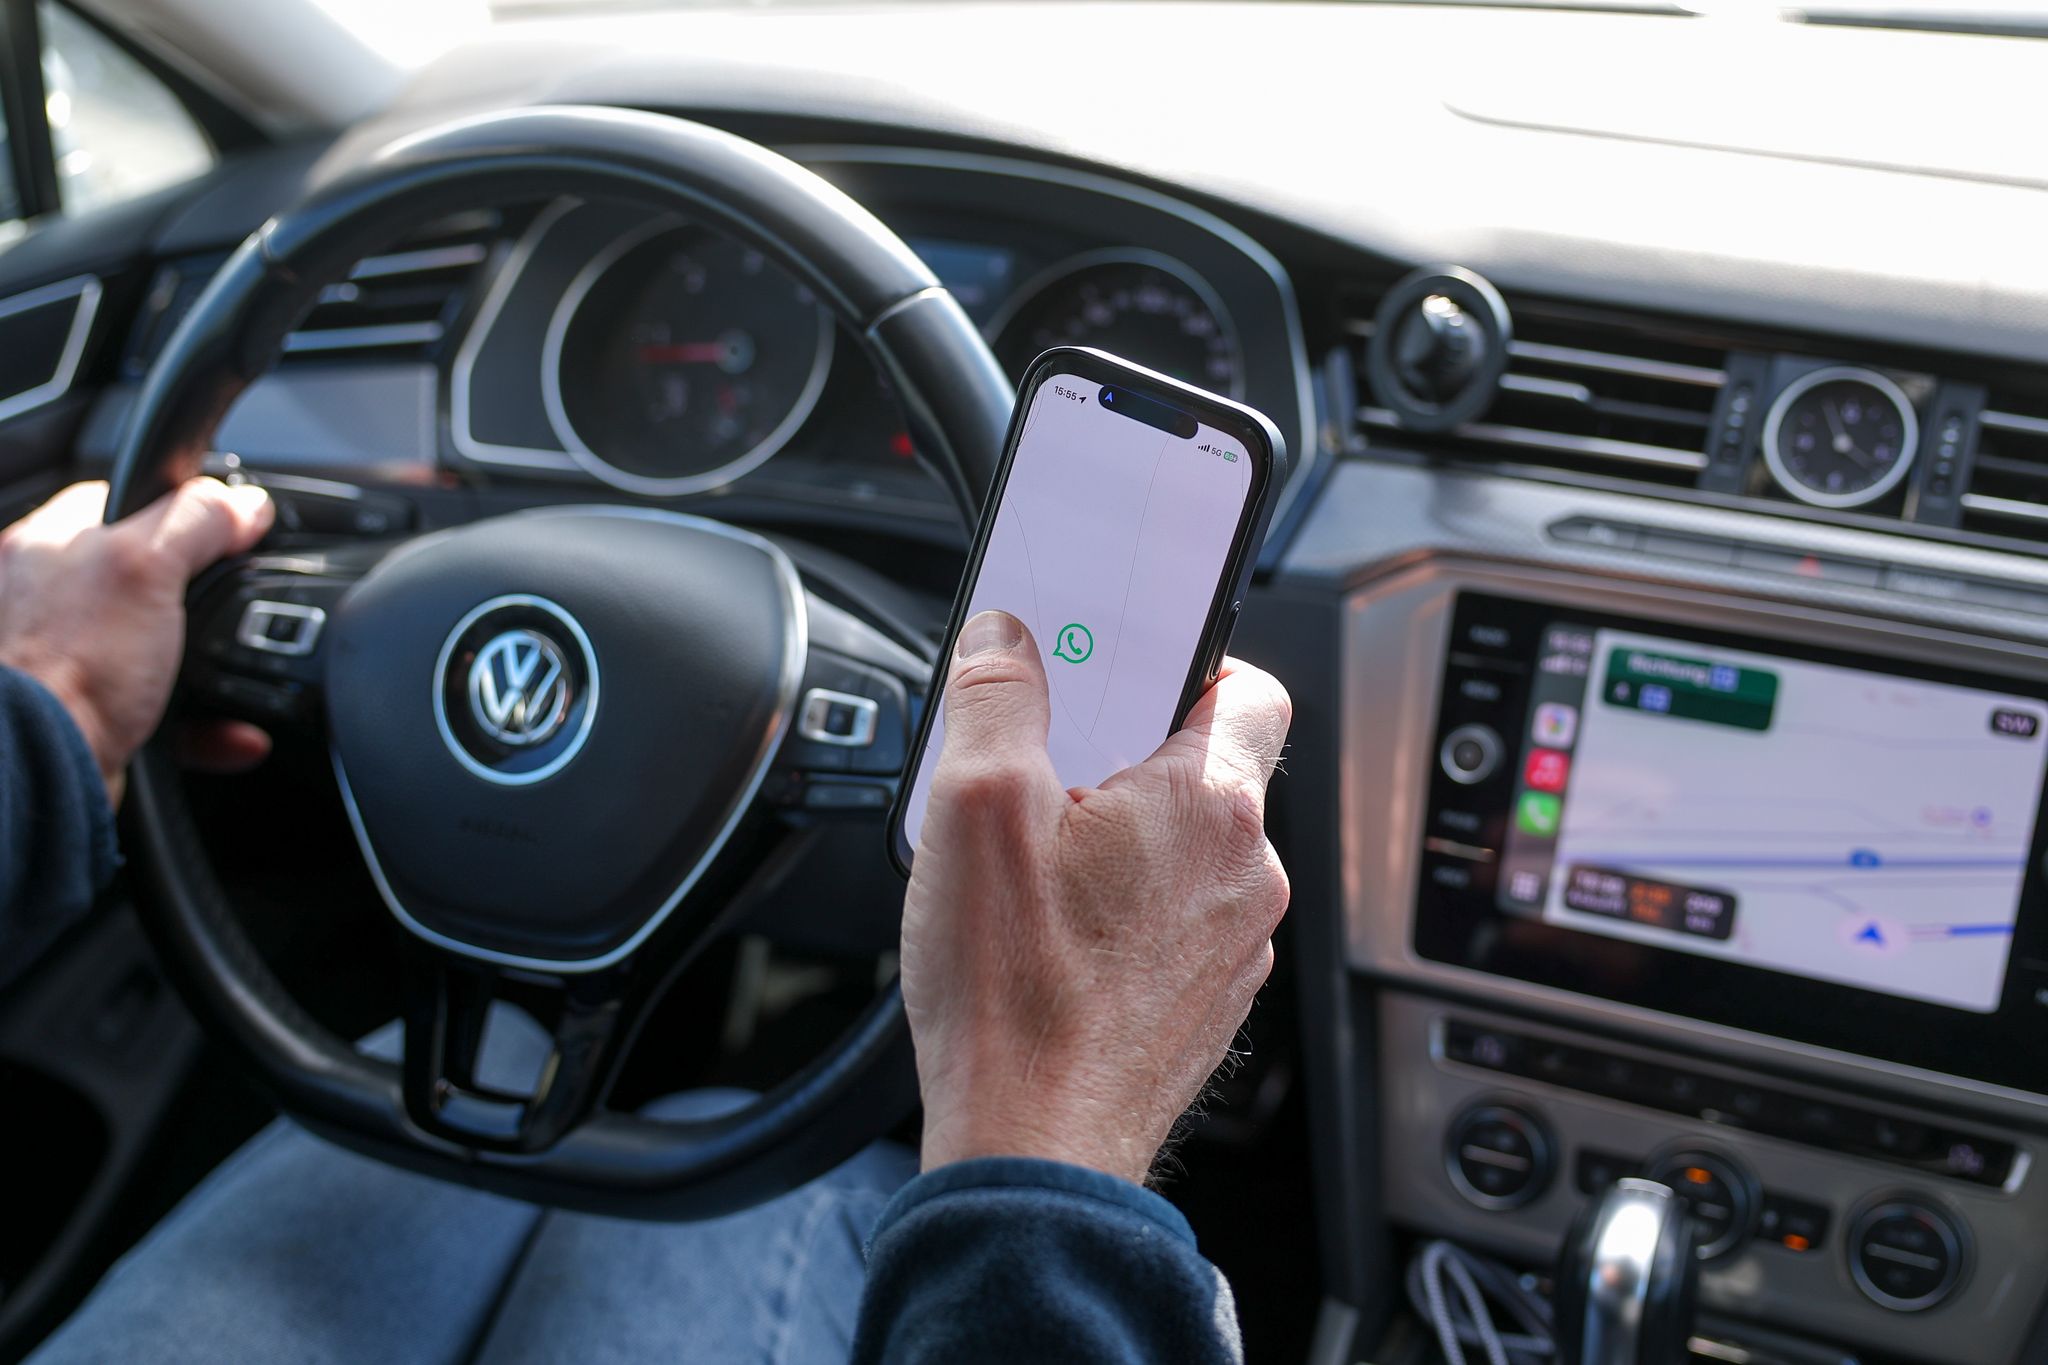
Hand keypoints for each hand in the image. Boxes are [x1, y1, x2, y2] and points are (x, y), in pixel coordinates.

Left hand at [0, 479, 274, 804]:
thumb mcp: (146, 567)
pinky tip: (231, 733)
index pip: (124, 500)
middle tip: (234, 608)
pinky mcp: (87, 711)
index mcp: (48, 543)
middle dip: (204, 598)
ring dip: (211, 665)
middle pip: (147, 576)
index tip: (227, 531)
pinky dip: (204, 722)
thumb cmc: (68, 666)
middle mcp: (48, 597)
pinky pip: (162, 709)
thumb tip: (243, 502)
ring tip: (240, 674)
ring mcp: (66, 658)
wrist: (43, 766)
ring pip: (158, 646)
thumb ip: (197, 521)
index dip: (181, 511)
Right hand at [901, 609, 1291, 1185]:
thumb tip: (1007, 637)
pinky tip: (1053, 936)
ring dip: (1124, 840)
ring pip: (1189, 851)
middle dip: (1126, 758)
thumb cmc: (1016, 995)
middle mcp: (1248, 875)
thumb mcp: (977, 807)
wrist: (1033, 1150)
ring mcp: (1235, 947)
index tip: (1125, 670)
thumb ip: (997, 698)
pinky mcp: (1207, 1003)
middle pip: (1207, 771)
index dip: (1188, 661)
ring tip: (1035, 869)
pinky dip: (1127, 909)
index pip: (1252, 685)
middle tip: (1046, 774)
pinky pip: (1177, 920)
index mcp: (1211, 806)